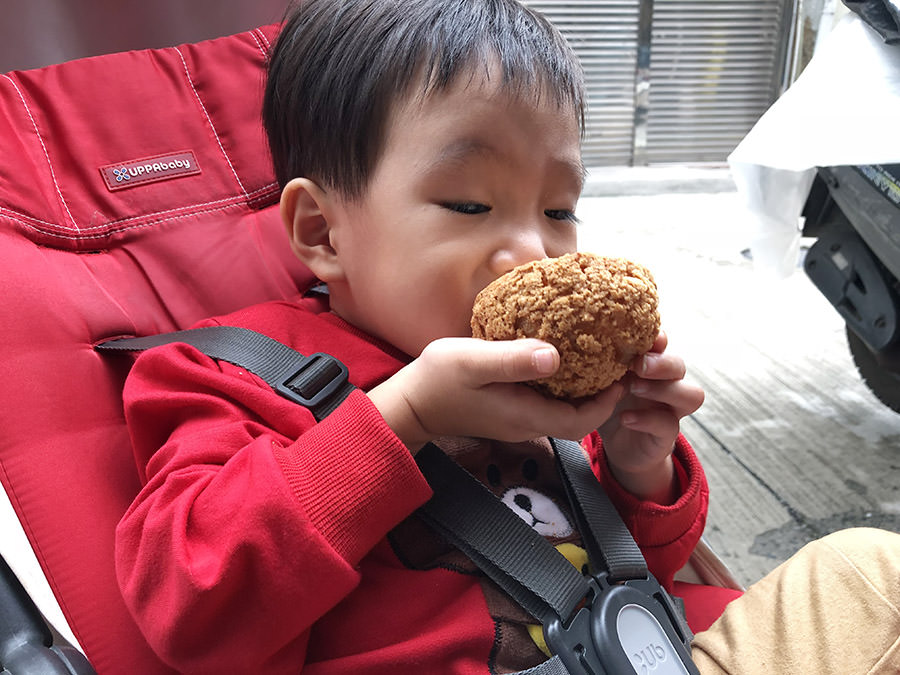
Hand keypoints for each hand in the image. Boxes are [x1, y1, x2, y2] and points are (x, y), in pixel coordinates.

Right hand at [368, 337, 623, 453]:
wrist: (409, 403)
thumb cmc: (437, 380)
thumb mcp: (474, 362)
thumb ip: (514, 359)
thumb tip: (557, 356)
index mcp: (525, 415)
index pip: (581, 420)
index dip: (607, 401)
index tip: (620, 371)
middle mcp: (526, 422)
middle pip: (577, 418)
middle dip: (602, 395)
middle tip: (615, 360)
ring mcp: (515, 418)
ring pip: (562, 410)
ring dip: (582, 388)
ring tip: (594, 354)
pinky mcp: (506, 409)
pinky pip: (545, 402)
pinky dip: (560, 385)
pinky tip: (558, 358)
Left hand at [598, 331, 703, 501]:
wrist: (618, 446)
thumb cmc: (611, 405)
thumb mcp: (603, 382)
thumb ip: (600, 365)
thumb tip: (583, 342)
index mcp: (651, 366)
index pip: (663, 345)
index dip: (656, 337)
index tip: (636, 334)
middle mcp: (666, 384)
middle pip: (680, 366)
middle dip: (662, 362)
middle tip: (637, 364)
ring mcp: (670, 410)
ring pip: (691, 394)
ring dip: (663, 389)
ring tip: (634, 388)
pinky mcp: (667, 435)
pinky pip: (670, 425)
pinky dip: (647, 420)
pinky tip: (625, 418)